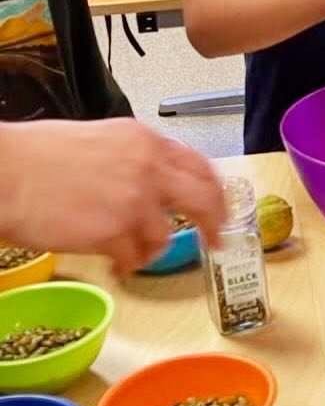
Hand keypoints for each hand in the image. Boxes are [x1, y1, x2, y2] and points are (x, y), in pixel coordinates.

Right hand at [0, 119, 226, 273]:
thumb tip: (154, 180)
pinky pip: (134, 258)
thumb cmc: (38, 156)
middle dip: (214, 223)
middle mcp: (149, 167)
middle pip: (203, 199)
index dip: (215, 191)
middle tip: (216, 240)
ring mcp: (134, 199)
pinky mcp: (113, 231)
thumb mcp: (101, 140)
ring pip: (165, 236)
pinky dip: (128, 265)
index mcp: (146, 141)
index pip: (199, 165)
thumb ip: (135, 158)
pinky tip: (116, 265)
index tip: (221, 208)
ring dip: (151, 250)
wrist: (4, 171)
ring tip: (131, 253)